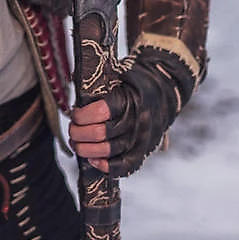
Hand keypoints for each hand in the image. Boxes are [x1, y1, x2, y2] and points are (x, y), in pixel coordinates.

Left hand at [68, 47, 195, 177]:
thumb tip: (74, 80)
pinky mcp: (144, 151)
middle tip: (72, 129)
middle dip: (78, 133)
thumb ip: (101, 81)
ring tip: (76, 144)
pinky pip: (124, 166)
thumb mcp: (122, 73)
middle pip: (100, 133)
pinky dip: (105, 166)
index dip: (81, 115)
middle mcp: (136, 121)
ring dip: (85, 149)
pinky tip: (92, 160)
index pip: (100, 111)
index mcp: (130, 99)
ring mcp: (141, 138)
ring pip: (108, 150)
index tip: (74, 113)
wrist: (167, 91)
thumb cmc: (137, 82)